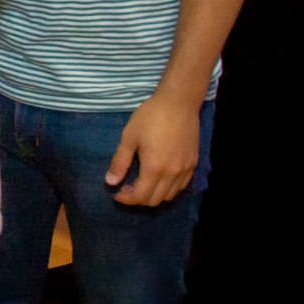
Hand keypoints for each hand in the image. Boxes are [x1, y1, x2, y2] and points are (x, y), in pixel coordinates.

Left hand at [106, 89, 201, 206]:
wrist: (178, 103)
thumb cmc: (150, 117)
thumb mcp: (129, 137)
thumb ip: (120, 162)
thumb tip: (110, 182)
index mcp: (155, 168)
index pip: (140, 196)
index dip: (126, 199)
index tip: (116, 193)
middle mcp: (172, 173)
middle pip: (155, 200)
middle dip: (138, 199)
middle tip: (126, 188)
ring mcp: (185, 170)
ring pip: (169, 196)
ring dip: (154, 195)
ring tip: (141, 184)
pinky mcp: (193, 164)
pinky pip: (181, 186)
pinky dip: (168, 189)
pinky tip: (159, 178)